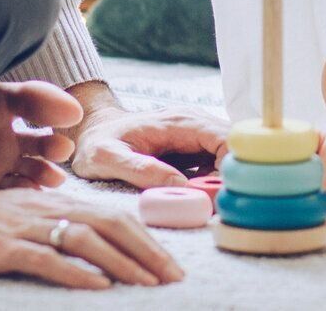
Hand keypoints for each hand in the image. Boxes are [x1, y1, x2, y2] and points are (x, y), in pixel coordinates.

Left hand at [0, 80, 78, 191]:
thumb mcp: (0, 97)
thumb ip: (37, 100)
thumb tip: (76, 111)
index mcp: (5, 122)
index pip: (38, 135)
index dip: (54, 142)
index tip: (65, 145)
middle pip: (33, 161)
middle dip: (49, 165)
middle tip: (57, 172)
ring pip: (20, 182)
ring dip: (37, 184)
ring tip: (51, 184)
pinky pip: (0, 199)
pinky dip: (16, 201)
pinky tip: (27, 199)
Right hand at [0, 184, 183, 287]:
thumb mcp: (26, 217)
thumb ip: (60, 227)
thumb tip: (99, 252)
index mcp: (56, 202)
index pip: (114, 217)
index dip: (147, 239)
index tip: (171, 266)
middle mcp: (46, 209)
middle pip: (109, 224)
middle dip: (147, 252)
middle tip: (174, 278)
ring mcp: (23, 227)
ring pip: (83, 239)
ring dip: (121, 262)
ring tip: (147, 284)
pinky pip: (42, 258)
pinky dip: (73, 271)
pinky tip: (96, 285)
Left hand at [69, 100, 228, 187]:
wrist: (91, 129)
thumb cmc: (97, 142)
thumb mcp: (108, 158)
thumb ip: (142, 170)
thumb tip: (181, 187)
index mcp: (179, 122)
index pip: (227, 138)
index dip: (232, 166)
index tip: (220, 194)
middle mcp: (194, 123)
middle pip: (234, 147)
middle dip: (232, 177)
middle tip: (215, 204)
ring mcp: (196, 134)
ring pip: (229, 155)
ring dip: (224, 181)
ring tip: (205, 203)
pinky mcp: (193, 147)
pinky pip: (216, 164)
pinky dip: (214, 182)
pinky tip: (198, 197)